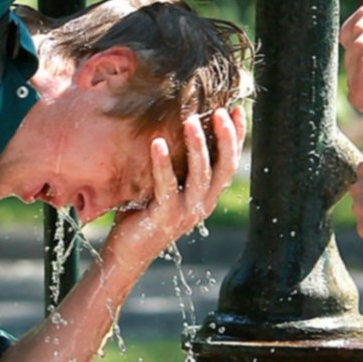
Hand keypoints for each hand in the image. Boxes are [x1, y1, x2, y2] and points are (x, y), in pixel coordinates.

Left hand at [105, 106, 245, 269]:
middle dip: (226, 137)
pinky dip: (163, 163)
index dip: (236, 136)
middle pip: (224, 167)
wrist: (126, 252)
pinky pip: (167, 185)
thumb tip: (169, 122)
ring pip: (201, 175)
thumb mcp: (163, 185)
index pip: (229, 162)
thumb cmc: (142, 213)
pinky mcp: (166, 216)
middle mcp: (203, 204)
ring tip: (190, 121)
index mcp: (207, 196)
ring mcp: (186, 212)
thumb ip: (174, 163)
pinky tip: (158, 143)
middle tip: (219, 111)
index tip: (236, 109)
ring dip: (198, 146)